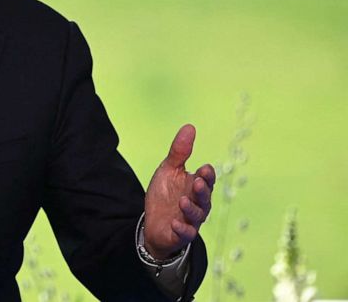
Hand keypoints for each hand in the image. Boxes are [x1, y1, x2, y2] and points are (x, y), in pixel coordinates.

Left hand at [143, 124, 214, 259]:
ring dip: (191, 208)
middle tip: (197, 182)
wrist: (154, 222)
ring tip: (182, 201)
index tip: (204, 168)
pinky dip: (182, 228)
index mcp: (196, 186)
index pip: (207, 179)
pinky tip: (175, 222)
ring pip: (197, 215)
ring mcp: (190, 220)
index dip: (207, 175)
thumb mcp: (169, 170)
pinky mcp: (181, 234)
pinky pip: (186, 233)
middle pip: (205, 197)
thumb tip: (190, 126)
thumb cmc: (166, 194)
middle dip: (202, 190)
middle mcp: (198, 203)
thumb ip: (179, 152)